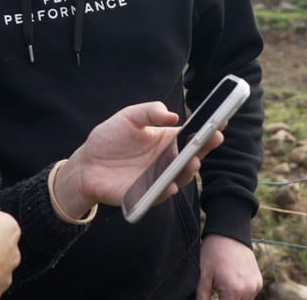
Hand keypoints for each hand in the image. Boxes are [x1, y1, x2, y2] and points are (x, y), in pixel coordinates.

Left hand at [51, 101, 225, 217]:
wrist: (86, 164)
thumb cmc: (109, 138)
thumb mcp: (129, 116)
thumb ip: (149, 111)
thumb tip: (173, 115)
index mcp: (166, 140)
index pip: (192, 133)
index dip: (208, 127)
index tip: (221, 119)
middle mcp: (166, 160)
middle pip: (192, 154)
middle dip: (206, 146)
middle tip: (215, 136)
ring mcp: (157, 178)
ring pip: (180, 176)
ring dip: (189, 170)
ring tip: (194, 161)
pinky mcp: (144, 194)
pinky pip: (159, 194)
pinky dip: (166, 190)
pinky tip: (172, 184)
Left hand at [197, 234, 262, 299]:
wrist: (229, 233)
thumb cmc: (213, 252)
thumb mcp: (203, 275)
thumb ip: (203, 297)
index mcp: (234, 290)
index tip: (213, 295)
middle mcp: (248, 289)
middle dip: (225, 299)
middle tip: (217, 288)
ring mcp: (255, 285)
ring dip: (233, 298)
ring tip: (224, 284)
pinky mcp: (259, 281)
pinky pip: (250, 295)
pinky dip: (241, 293)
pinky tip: (232, 281)